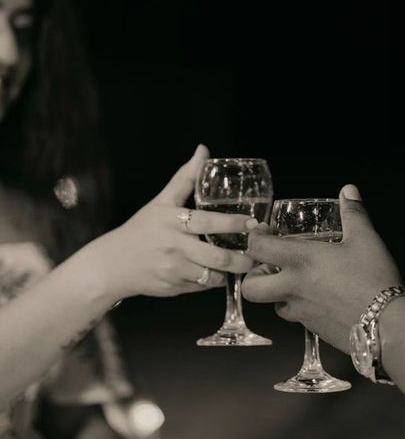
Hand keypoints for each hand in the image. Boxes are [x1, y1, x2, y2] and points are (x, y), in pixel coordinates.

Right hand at [86, 145, 254, 299]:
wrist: (112, 264)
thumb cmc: (141, 229)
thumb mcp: (161, 202)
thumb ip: (184, 178)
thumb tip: (203, 150)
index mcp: (173, 222)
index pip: (208, 222)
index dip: (233, 224)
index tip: (252, 223)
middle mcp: (174, 247)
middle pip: (217, 257)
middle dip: (242, 259)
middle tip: (257, 255)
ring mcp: (174, 270)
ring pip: (213, 276)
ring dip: (230, 273)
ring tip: (242, 265)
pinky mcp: (174, 288)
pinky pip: (201, 287)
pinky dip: (213, 281)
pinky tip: (218, 274)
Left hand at [242, 185, 401, 352]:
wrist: (387, 324)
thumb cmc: (373, 279)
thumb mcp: (365, 239)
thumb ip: (353, 213)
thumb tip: (348, 191)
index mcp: (301, 261)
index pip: (258, 249)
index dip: (254, 238)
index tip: (264, 233)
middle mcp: (293, 287)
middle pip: (250, 288)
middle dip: (252, 276)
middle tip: (267, 266)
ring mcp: (300, 311)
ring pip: (272, 305)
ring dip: (276, 293)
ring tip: (293, 281)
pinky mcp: (312, 329)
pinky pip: (294, 318)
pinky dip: (297, 307)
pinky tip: (315, 298)